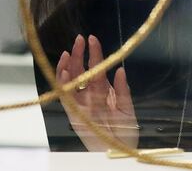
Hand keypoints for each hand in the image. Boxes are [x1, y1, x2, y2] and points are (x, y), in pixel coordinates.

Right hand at [56, 34, 137, 150]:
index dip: (94, 53)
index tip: (92, 39)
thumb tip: (120, 69)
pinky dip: (63, 85)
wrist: (118, 151)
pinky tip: (64, 73)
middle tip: (79, 39)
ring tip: (68, 53)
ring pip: (70, 81)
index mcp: (103, 90)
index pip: (96, 67)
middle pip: (80, 70)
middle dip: (79, 54)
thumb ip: (123, 90)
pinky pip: (66, 98)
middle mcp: (89, 94)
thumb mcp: (127, 108)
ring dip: (67, 67)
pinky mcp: (74, 114)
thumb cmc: (125, 132)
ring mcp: (81, 103)